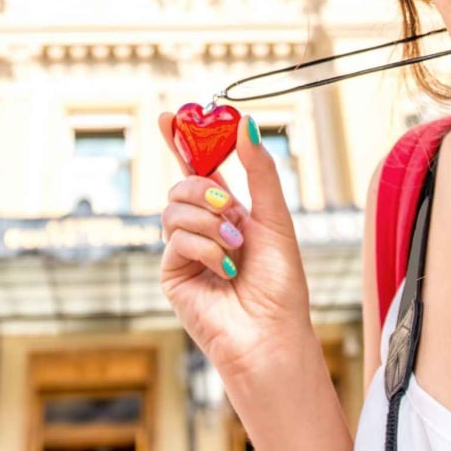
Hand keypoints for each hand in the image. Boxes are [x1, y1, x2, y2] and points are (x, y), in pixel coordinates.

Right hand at [158, 111, 314, 381]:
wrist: (271, 334)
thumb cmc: (280, 284)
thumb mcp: (275, 218)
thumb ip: (259, 172)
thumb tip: (245, 124)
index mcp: (228, 212)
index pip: (198, 168)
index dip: (182, 142)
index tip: (170, 116)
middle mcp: (203, 228)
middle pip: (182, 185)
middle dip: (200, 188)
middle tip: (226, 204)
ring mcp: (185, 251)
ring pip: (174, 209)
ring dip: (209, 224)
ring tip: (234, 248)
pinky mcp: (172, 274)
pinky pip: (176, 240)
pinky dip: (205, 248)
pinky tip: (224, 269)